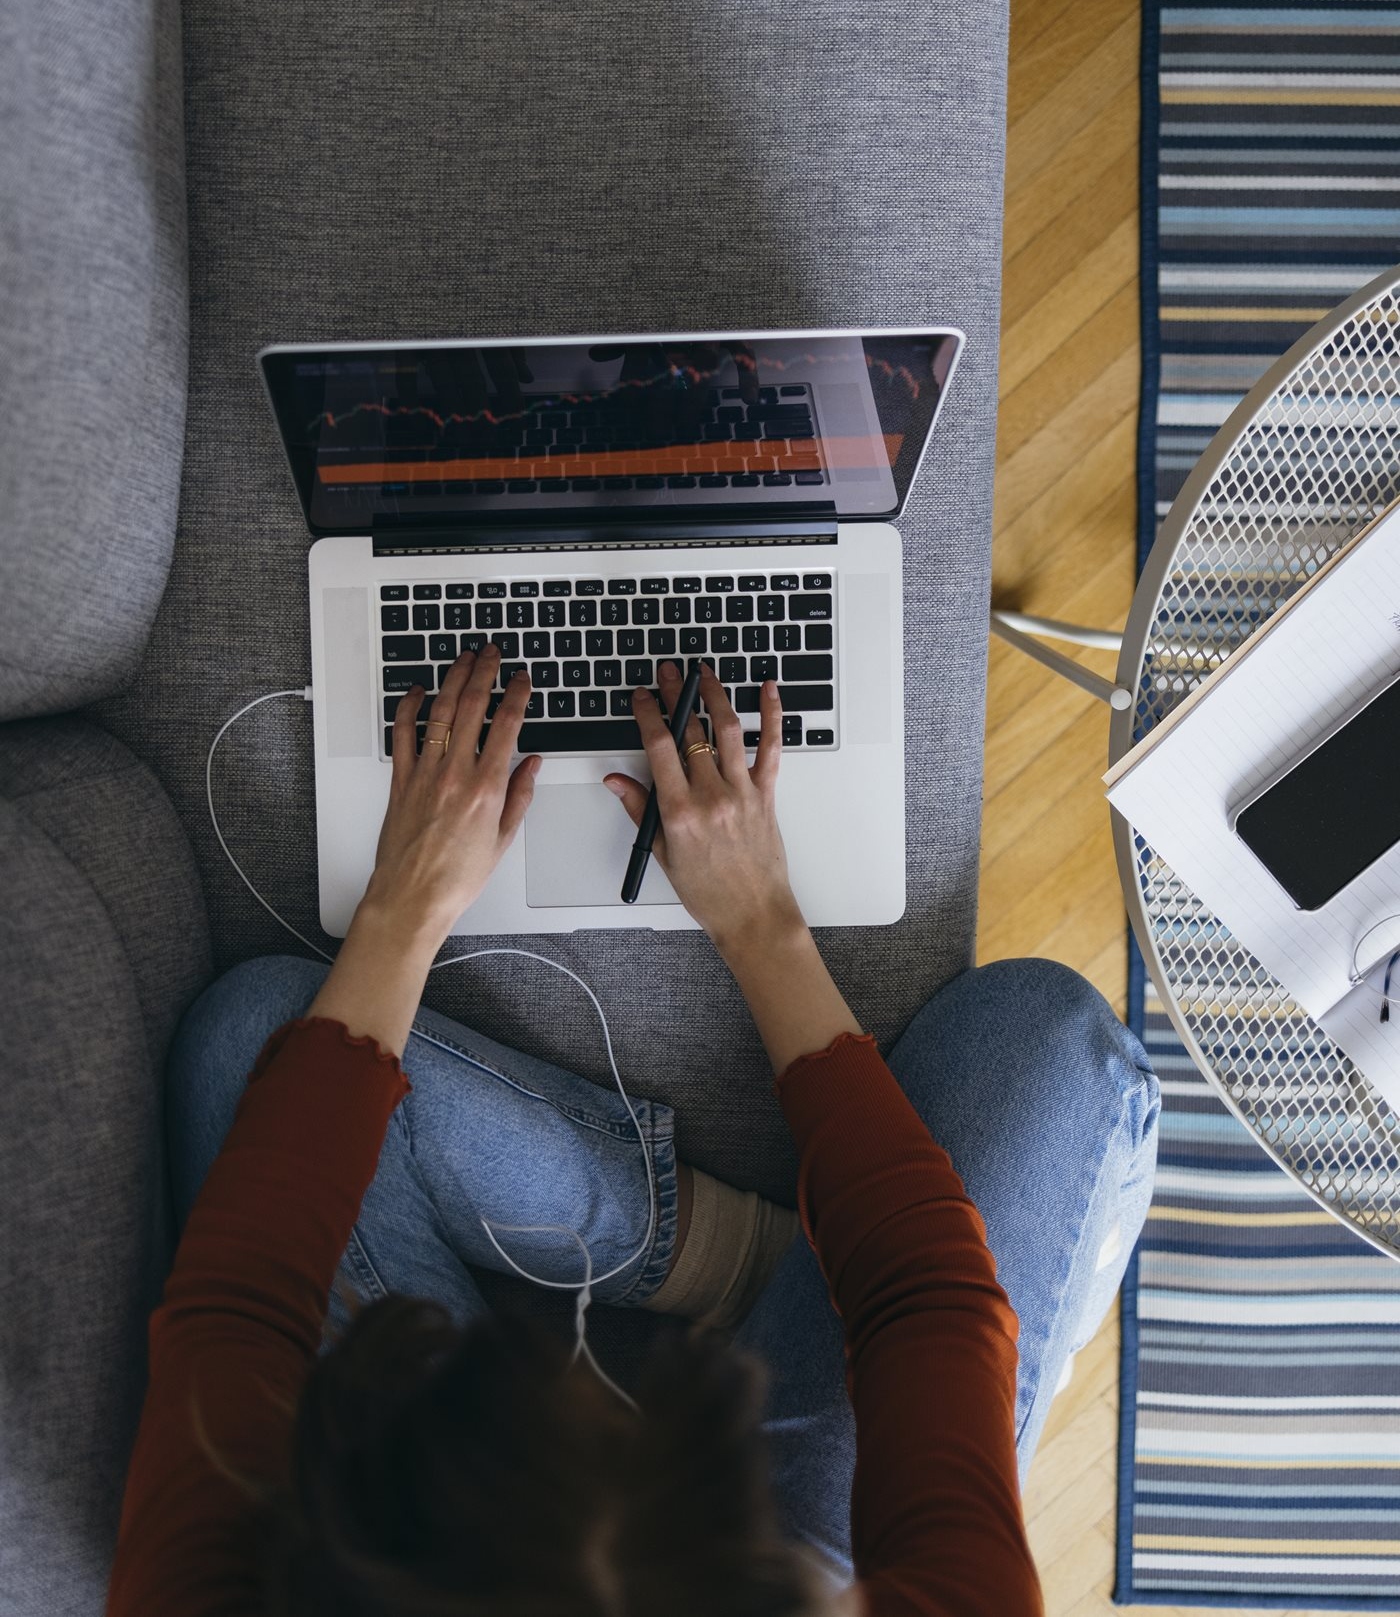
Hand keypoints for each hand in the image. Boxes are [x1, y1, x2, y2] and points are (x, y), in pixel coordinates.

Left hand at [364, 644, 540, 939]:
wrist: (413, 896)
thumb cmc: (457, 876)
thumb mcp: (504, 839)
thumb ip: (520, 796)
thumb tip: (531, 765)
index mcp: (487, 788)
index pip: (507, 725)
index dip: (517, 694)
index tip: (522, 678)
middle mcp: (455, 774)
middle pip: (471, 706)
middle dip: (485, 672)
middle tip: (492, 653)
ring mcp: (425, 773)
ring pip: (439, 711)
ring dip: (452, 679)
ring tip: (462, 660)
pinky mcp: (400, 780)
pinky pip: (402, 733)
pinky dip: (408, 707)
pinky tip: (415, 691)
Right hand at [603, 661, 803, 948]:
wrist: (753, 914)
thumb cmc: (709, 892)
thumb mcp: (662, 853)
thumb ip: (640, 809)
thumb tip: (616, 781)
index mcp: (680, 811)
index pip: (658, 747)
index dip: (647, 713)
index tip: (641, 696)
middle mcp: (712, 796)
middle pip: (690, 732)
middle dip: (676, 695)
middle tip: (668, 672)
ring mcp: (742, 792)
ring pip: (728, 730)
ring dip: (715, 695)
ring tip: (704, 673)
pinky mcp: (766, 795)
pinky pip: (771, 748)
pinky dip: (772, 716)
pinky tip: (769, 691)